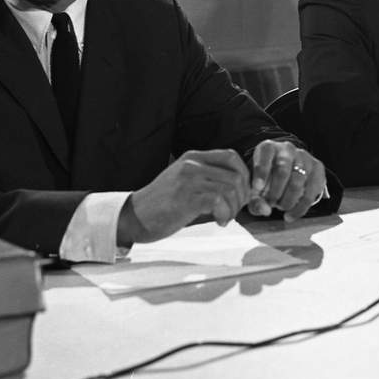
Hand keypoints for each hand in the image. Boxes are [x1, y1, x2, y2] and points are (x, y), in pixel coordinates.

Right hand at [119, 149, 251, 244]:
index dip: (245, 175)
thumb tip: (241, 190)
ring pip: (230, 188)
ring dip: (234, 208)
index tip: (242, 194)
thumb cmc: (162, 204)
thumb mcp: (185, 182)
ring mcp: (189, 179)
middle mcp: (192, 164)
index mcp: (193, 157)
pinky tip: (218, 222)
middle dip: (242, 196)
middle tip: (234, 211)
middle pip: (236, 174)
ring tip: (225, 218)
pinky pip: (219, 201)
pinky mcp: (186, 197)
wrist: (133, 217)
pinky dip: (225, 214)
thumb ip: (209, 180)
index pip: (231, 157)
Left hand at [247, 140, 326, 221]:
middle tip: (270, 204)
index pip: (265, 155)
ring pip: (298, 180)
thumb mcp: (255, 188)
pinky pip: (311, 191)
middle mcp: (287, 149)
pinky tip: (291, 215)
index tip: (256, 188)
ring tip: (281, 207)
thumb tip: (265, 210)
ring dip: (288, 200)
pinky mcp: (317, 168)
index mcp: (268, 148)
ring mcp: (304, 157)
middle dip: (275, 192)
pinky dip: (300, 207)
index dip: (261, 172)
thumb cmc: (267, 180)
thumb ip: (255, 201)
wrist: (287, 172)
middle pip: (283, 170)